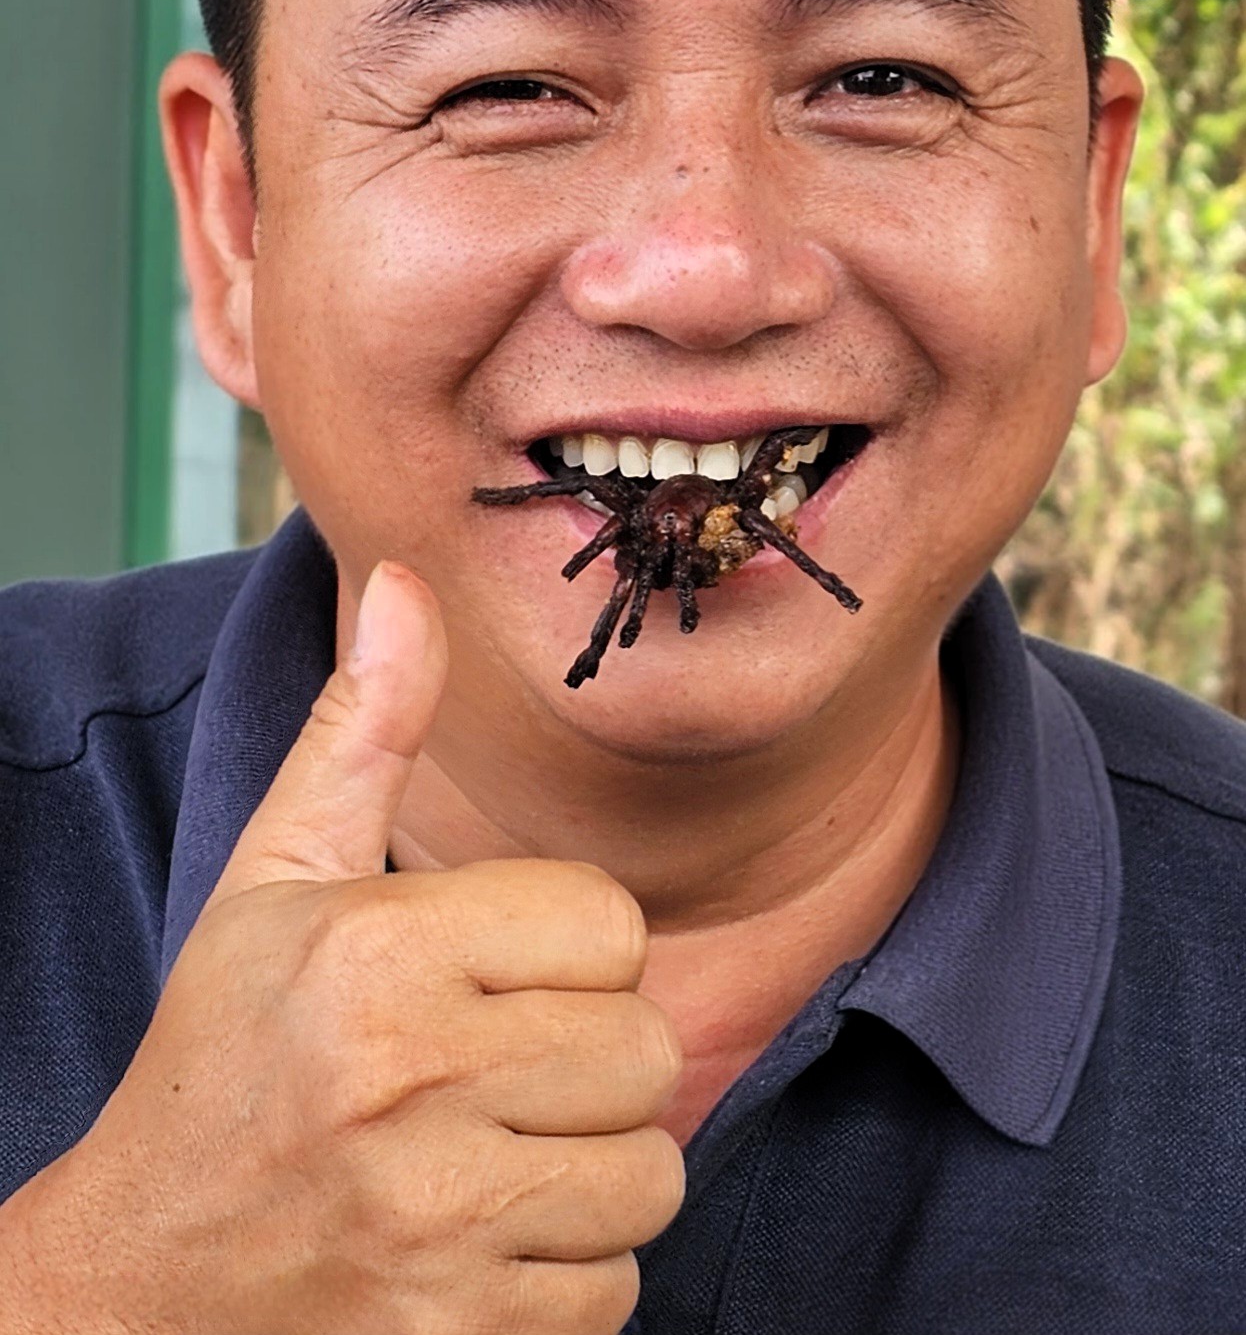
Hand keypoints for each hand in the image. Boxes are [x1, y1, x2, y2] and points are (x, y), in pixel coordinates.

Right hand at [23, 559, 684, 1333]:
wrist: (141, 1288)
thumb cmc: (226, 1060)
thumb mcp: (276, 878)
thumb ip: (361, 729)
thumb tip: (406, 582)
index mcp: (377, 952)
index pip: (610, 925)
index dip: (562, 949)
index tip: (490, 975)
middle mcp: (410, 1086)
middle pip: (644, 1047)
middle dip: (583, 1057)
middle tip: (488, 1070)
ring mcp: (437, 1229)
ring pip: (647, 1172)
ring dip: (586, 1167)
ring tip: (485, 1155)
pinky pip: (614, 1291)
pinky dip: (564, 1272)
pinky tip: (476, 1243)